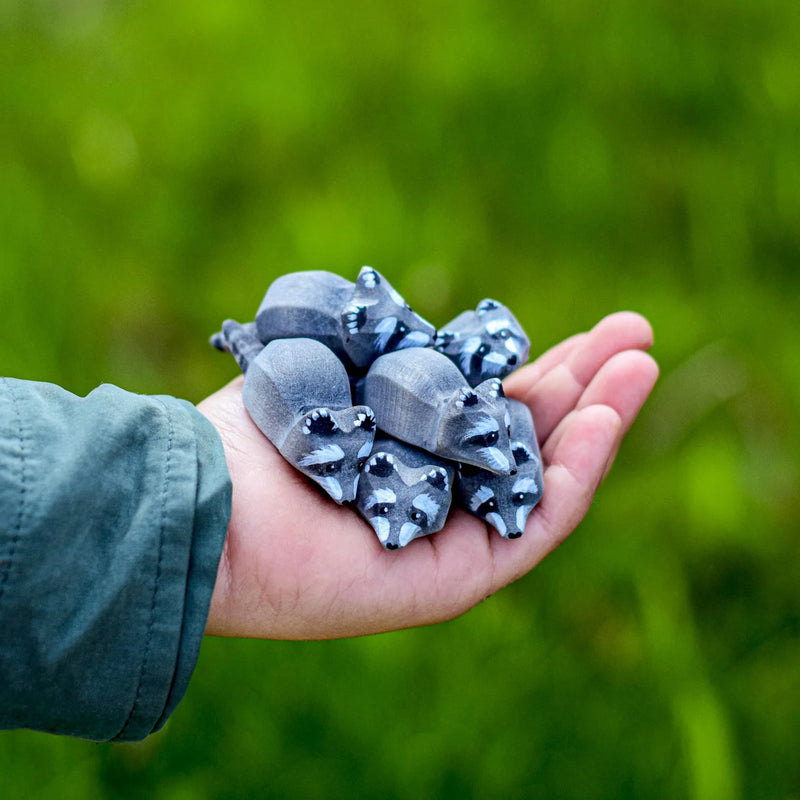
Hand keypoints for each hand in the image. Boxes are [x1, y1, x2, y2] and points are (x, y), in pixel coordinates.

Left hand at [198, 312, 657, 639]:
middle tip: (634, 332)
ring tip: (641, 360)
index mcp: (407, 447)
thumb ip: (388, 360)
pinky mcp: (454, 580)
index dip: (537, 369)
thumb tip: (426, 330)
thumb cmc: (253, 434)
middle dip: (583, 384)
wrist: (206, 507)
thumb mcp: (335, 371)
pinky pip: (532, 525)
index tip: (578, 328)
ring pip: (543, 479)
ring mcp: (450, 538)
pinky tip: (606, 417)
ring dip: (599, 420)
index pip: (489, 409)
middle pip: (528, 439)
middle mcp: (435, 492)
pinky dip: (577, 473)